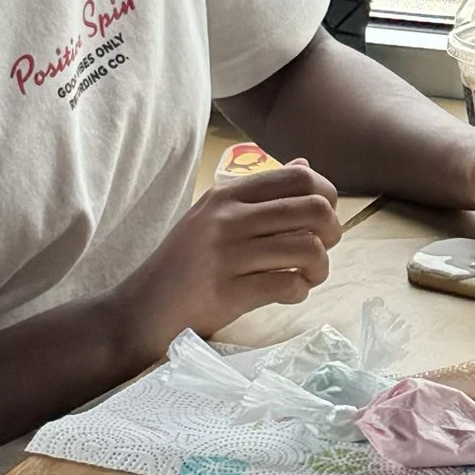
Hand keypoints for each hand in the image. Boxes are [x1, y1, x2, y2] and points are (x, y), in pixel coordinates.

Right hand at [109, 161, 341, 362]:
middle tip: (325, 248)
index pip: (298, 178)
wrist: (141, 310)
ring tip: (310, 276)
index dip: (326, 195)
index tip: (324, 216)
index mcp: (227, 194)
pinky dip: (300, 291)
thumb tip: (304, 164)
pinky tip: (290, 293)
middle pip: (313, 210)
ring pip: (307, 249)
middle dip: (333, 231)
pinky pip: (287, 285)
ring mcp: (225, 256)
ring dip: (320, 267)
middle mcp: (227, 218)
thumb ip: (258, 193)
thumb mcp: (213, 215)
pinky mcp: (226, 294)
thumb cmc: (183, 263)